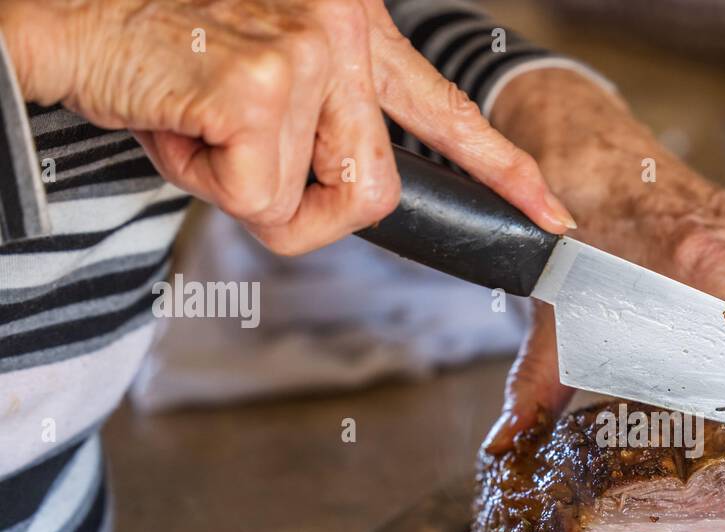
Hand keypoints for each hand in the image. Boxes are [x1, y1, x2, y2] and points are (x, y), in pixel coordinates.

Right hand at [0, 0, 574, 253]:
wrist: (67, 18)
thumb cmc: (159, 51)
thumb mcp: (263, 79)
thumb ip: (320, 130)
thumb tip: (349, 196)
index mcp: (353, 28)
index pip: (445, 110)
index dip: (503, 169)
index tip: (551, 214)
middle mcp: (344, 27)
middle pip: (377, 192)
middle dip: (305, 213)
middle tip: (237, 171)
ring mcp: (309, 51)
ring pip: (310, 202)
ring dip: (237, 189)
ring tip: (190, 122)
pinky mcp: (263, 82)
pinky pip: (255, 198)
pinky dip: (200, 179)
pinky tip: (170, 118)